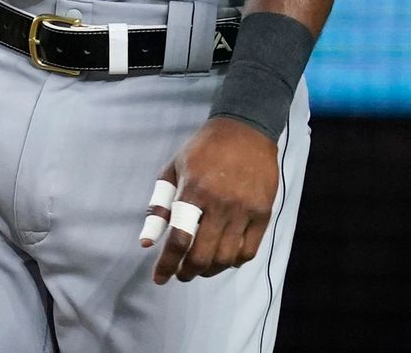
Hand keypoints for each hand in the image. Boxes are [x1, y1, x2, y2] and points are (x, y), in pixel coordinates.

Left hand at [140, 117, 279, 282]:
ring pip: (226, 258)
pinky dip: (234, 262)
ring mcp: (244, 210)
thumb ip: (159, 206)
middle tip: (180, 275)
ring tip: (199, 268)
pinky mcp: (263, 214)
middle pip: (202, 254)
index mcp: (193, 190)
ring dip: (209, 270)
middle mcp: (220, 203)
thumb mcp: (173, 169)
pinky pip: (249, 251)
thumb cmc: (203, 149)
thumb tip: (147, 241)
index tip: (159, 278)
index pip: (179, 238)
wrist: (245, 130)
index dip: (167, 263)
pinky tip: (223, 259)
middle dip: (187, 272)